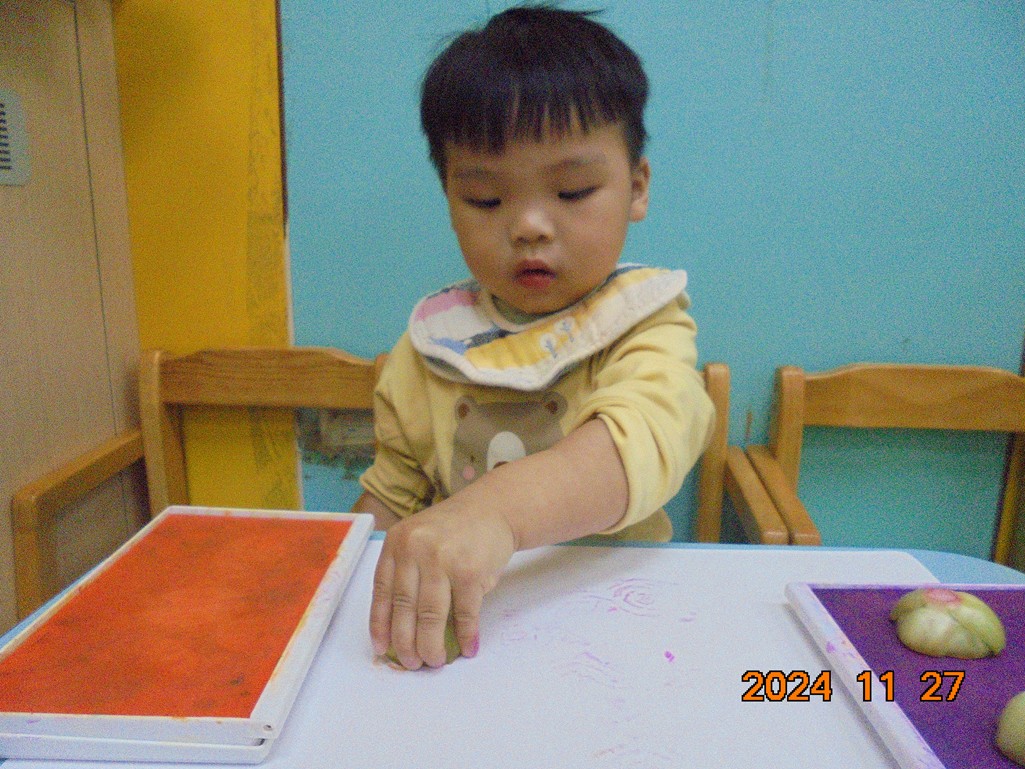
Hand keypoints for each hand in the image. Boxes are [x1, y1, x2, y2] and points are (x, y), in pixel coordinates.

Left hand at [369, 496, 516, 668]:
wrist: (494, 509)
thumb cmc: (454, 530)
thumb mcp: (419, 539)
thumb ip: (407, 572)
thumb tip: (399, 627)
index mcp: (397, 542)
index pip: (383, 591)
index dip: (381, 624)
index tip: (382, 648)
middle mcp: (416, 549)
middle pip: (405, 607)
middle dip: (406, 643)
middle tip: (412, 663)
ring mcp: (444, 559)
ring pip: (431, 615)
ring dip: (431, 645)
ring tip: (434, 661)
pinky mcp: (471, 571)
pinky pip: (465, 612)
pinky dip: (466, 634)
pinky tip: (467, 648)